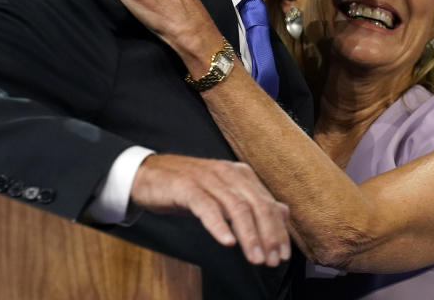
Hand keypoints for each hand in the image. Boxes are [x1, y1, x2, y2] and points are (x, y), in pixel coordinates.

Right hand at [132, 154, 290, 266]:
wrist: (148, 174)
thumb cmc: (188, 188)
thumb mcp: (224, 194)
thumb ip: (253, 202)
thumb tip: (284, 212)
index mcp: (240, 175)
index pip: (268, 204)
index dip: (279, 231)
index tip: (283, 254)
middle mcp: (228, 173)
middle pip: (257, 205)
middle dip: (268, 236)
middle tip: (272, 260)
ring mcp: (207, 179)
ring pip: (236, 207)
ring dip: (249, 236)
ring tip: (255, 257)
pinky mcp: (187, 187)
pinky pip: (207, 207)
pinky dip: (219, 225)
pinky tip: (227, 242)